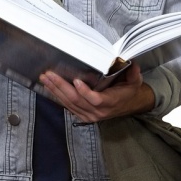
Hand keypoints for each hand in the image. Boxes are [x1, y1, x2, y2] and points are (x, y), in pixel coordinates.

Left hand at [39, 63, 154, 122]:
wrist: (128, 104)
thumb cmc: (129, 91)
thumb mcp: (135, 81)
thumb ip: (133, 74)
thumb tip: (133, 64)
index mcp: (110, 102)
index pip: (96, 99)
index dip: (85, 92)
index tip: (76, 81)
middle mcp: (98, 111)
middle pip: (76, 100)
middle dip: (61, 87)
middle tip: (49, 75)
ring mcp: (89, 115)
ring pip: (69, 104)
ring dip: (55, 90)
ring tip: (45, 79)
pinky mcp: (83, 115)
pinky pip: (68, 107)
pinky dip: (58, 97)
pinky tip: (49, 88)